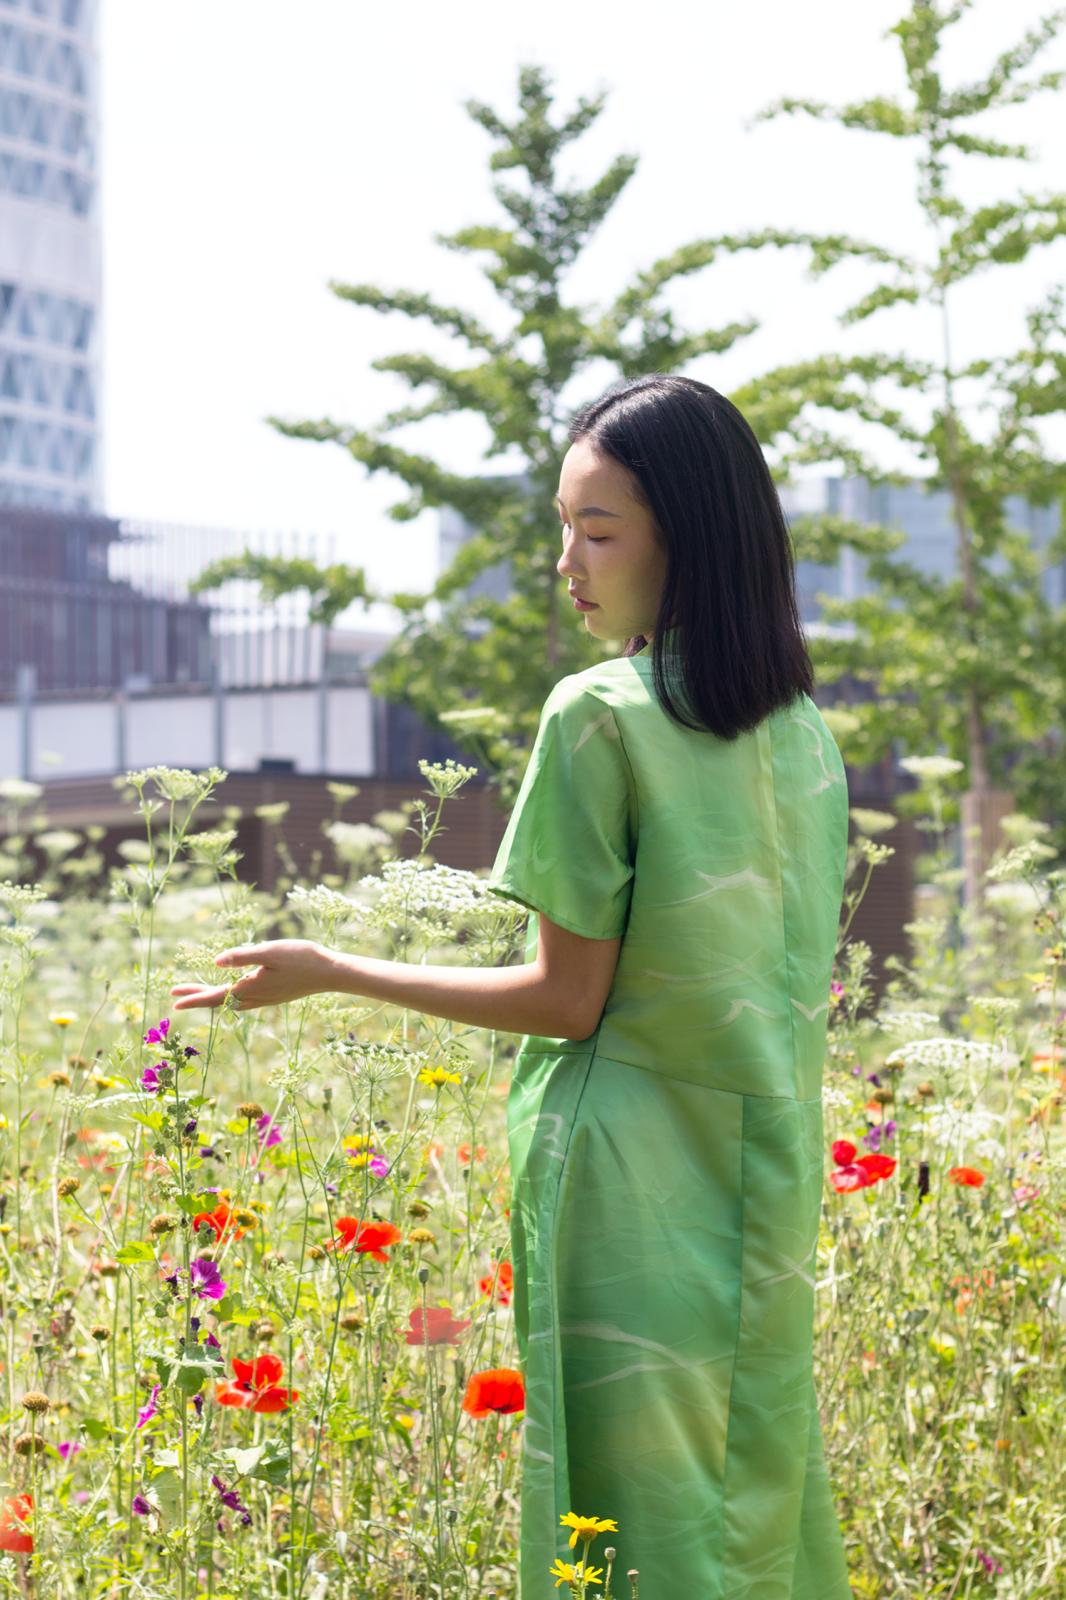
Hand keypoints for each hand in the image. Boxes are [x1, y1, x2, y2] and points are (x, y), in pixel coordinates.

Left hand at [169, 940, 333, 1012]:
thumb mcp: (269, 951)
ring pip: (231, 1002)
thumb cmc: (302, 958)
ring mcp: (265, 999)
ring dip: (213, 997)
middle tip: (176, 994)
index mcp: (250, 987)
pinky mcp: (274, 995)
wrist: (330, 973)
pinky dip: (230, 998)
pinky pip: (243, 1001)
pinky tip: (232, 993)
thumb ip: (241, 956)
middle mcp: (255, 997)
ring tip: (198, 993)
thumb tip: (214, 961)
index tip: (174, 1000)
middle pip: (219, 1000)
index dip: (193, 997)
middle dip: (197, 996)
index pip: (214, 995)